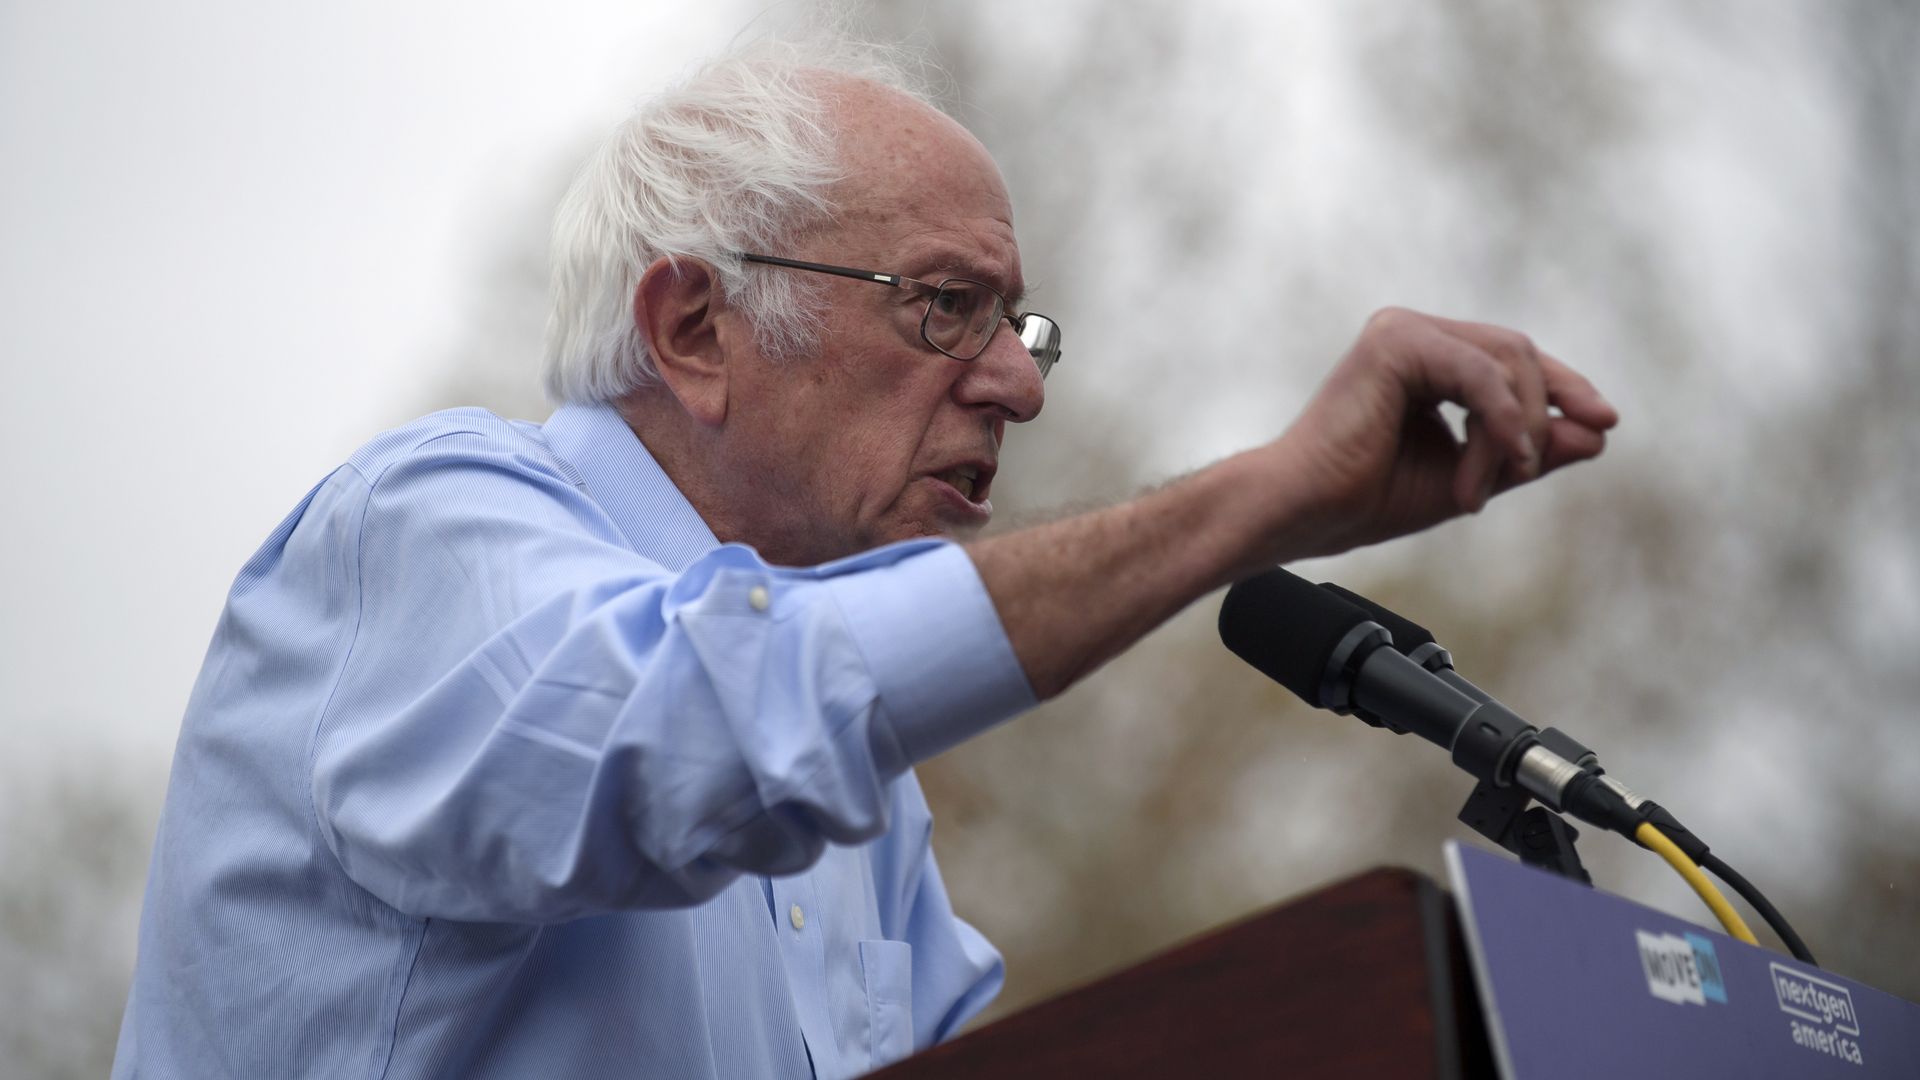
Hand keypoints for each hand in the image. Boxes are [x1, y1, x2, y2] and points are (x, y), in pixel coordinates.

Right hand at [1272, 307, 1618, 555]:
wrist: (1304, 512)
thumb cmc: (1365, 500)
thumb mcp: (1471, 476)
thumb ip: (1527, 452)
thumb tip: (1599, 434)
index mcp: (1422, 359)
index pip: (1512, 360)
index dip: (1562, 389)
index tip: (1603, 424)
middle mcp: (1412, 334)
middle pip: (1518, 352)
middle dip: (1545, 410)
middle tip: (1529, 470)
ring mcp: (1402, 331)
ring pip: (1507, 360)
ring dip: (1514, 430)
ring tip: (1483, 487)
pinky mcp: (1395, 342)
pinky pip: (1481, 373)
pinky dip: (1500, 420)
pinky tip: (1502, 458)